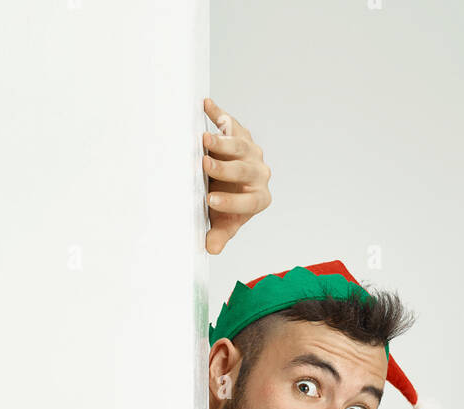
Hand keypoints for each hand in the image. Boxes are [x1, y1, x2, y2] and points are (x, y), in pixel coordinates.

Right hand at [202, 97, 271, 253]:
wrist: (230, 184)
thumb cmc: (227, 206)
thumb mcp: (224, 223)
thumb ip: (220, 235)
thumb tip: (211, 249)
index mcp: (259, 198)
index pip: (248, 200)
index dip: (230, 201)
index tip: (210, 200)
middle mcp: (259, 174)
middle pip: (245, 169)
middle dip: (224, 167)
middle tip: (205, 164)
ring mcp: (252, 151)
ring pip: (240, 145)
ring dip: (222, 142)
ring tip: (204, 139)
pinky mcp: (241, 134)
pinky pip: (231, 123)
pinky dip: (218, 114)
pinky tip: (206, 105)